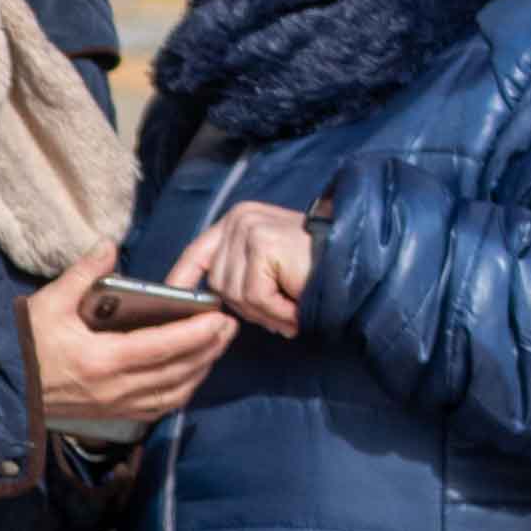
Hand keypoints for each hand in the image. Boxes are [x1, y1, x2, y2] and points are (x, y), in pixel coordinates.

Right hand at [25, 256, 234, 428]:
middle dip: (209, 349)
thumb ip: (82, 273)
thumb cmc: (24, 344)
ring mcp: (115, 406)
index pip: (162, 347)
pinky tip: (190, 376)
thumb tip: (110, 245)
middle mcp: (114, 388)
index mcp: (100, 359)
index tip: (219, 317)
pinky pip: (158, 408)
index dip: (195, 333)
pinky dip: (181, 392)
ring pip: (173, 393)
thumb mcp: (48, 303)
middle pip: (177, 372)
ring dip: (200, 371)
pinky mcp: (112, 415)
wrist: (1, 387)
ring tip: (216, 348)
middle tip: (229, 327)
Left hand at [166, 200, 315, 337]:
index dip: (183, 281)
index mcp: (236, 220)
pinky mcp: (263, 245)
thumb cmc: (317, 269)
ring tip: (292, 308)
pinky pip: (255, 296)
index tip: (173, 304)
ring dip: (266, 311)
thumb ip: (237, 278)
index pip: (197, 253)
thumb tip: (205, 306)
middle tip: (280, 312)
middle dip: (247, 307)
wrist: (358, 261)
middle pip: (218, 283)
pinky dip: (277, 311)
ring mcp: (250, 229)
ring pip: (236, 293)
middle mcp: (239, 219)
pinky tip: (296, 307)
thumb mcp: (268, 269)